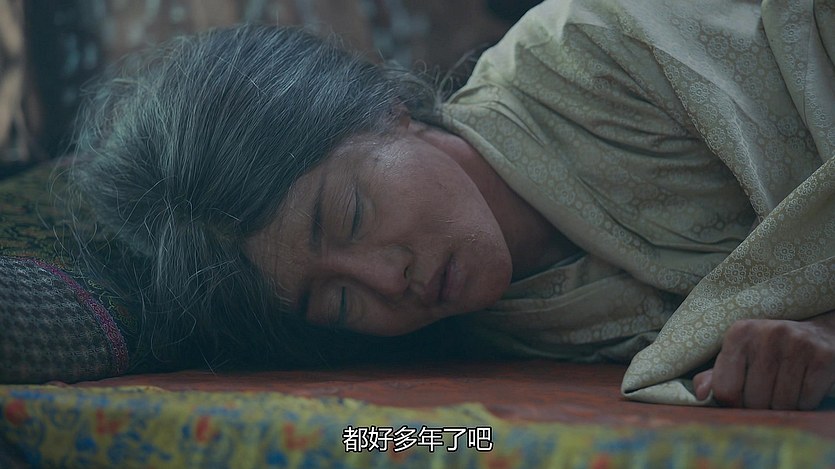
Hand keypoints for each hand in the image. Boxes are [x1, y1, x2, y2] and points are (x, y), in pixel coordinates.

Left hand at [693, 313, 834, 409]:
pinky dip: (805, 404)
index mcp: (739, 333)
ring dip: (784, 407)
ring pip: (781, 404)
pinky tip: (804, 386)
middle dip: (761, 407)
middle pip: (754, 400)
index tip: (743, 397)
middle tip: (769, 393)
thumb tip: (701, 394)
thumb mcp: (740, 357)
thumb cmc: (771, 352)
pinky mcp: (823, 357)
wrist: (821, 335)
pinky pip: (807, 401)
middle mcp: (767, 333)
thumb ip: (716, 376)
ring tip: (787, 389)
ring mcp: (797, 343)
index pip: (725, 390)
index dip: (734, 403)